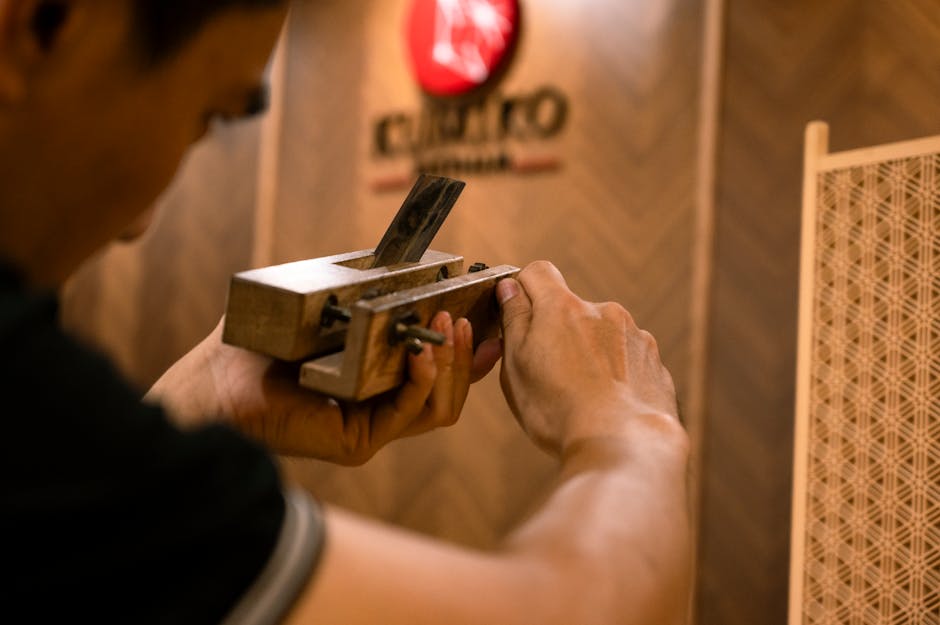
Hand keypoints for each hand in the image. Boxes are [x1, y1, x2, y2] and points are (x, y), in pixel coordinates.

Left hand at [147, 311, 501, 463]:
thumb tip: (404, 260)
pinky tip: (420, 353)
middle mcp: (381, 408)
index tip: (492, 319)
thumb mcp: (324, 305)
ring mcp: (373, 427)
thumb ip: (364, 291)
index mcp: (379, 381)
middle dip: (467, 356)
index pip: (439, 371)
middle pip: (449, 392)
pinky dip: (421, 382)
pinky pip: (407, 414)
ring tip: (448, 327)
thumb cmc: (261, 341)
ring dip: (451, 366)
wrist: (212, 380)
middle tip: (470, 318)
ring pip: (439, 407)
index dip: (469, 351)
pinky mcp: (358, 441)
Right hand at [497, 261, 678, 455]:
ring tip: (581, 398)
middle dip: (558, 332)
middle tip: (547, 375)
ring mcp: (634, 336)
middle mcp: (603, 311)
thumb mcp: (517, 365)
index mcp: (563, 307)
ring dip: (589, 355)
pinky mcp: (655, 363)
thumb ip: (514, 319)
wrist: (625, 446)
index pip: (538, 273)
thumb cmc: (560, 409)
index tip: (517, 317)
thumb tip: (510, 287)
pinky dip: (616, 375)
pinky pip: (627, 360)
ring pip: (601, 336)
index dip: (523, 291)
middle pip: (571, 310)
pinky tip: (608, 406)